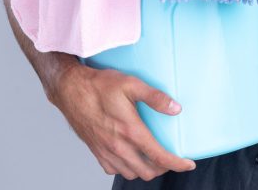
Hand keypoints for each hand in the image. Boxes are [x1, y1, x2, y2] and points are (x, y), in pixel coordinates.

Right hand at [49, 64, 195, 180]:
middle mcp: (118, 146)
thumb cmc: (99, 85)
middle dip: (163, 168)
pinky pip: (114, 170)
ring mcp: (105, 151)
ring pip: (131, 174)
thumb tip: (176, 109)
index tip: (188, 164)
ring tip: (153, 157)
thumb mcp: (131, 84)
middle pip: (147, 171)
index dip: (177, 164)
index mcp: (130, 131)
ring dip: (145, 169)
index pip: (159, 157)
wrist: (69, 90)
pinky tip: (131, 155)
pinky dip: (126, 168)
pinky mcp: (96, 151)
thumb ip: (155, 97)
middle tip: (170, 156)